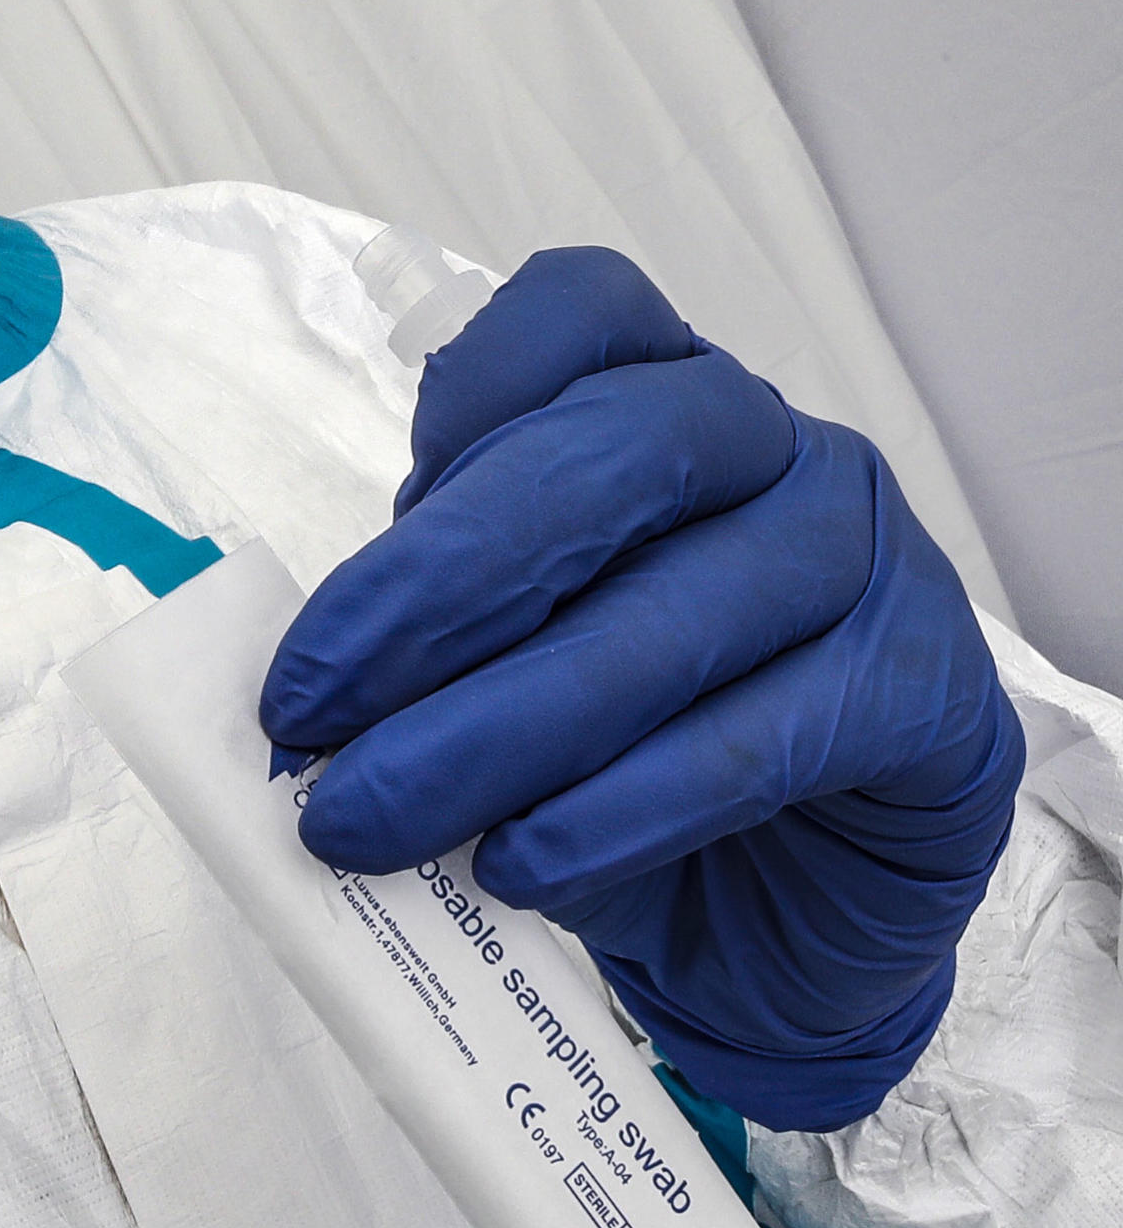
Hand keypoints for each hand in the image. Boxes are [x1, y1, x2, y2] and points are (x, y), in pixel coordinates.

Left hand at [261, 247, 1023, 1129]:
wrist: (792, 913)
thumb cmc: (620, 750)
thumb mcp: (503, 657)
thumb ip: (425, 628)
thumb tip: (296, 685)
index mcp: (658, 392)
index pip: (576, 314)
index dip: (472, 388)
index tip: (379, 503)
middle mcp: (772, 446)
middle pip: (607, 459)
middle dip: (434, 585)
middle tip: (303, 705)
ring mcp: (867, 558)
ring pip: (666, 621)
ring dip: (491, 730)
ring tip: (362, 820)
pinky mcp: (931, 695)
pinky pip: (755, 743)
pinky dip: (616, 809)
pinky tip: (516, 864)